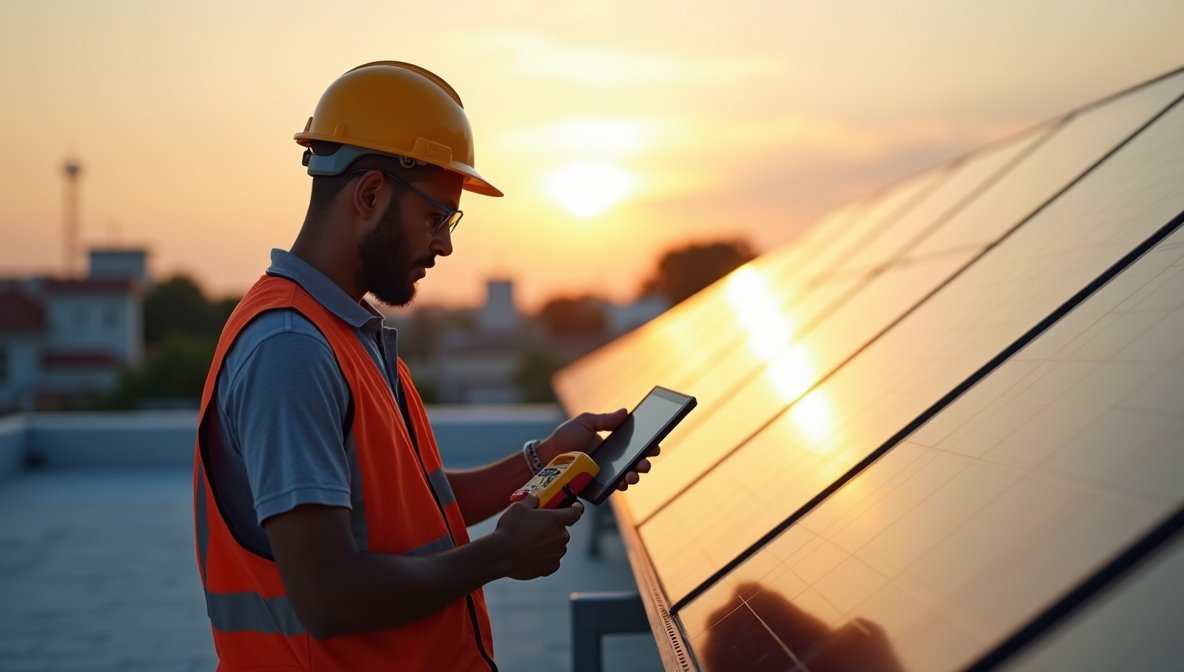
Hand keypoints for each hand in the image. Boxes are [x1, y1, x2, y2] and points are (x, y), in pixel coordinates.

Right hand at [492, 496, 582, 579]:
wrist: (500, 555)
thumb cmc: (510, 529)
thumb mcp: (519, 506)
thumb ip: (532, 500)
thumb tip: (535, 499)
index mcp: (556, 520)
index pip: (576, 512)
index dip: (576, 508)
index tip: (574, 506)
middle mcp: (560, 537)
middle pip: (563, 530)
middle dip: (553, 528)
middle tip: (538, 527)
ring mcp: (556, 554)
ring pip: (557, 546)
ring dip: (549, 543)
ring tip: (531, 542)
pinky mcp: (549, 568)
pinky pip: (552, 561)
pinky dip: (546, 558)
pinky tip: (534, 555)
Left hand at [538, 409, 658, 491]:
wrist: (547, 456)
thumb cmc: (565, 438)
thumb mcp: (585, 422)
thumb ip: (605, 419)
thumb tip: (625, 411)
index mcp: (611, 444)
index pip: (634, 445)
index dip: (646, 445)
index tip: (654, 444)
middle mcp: (611, 460)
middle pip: (634, 462)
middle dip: (645, 461)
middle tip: (647, 459)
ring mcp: (605, 474)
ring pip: (627, 476)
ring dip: (636, 475)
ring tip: (635, 472)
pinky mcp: (597, 486)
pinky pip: (613, 487)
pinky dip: (621, 485)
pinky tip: (624, 482)